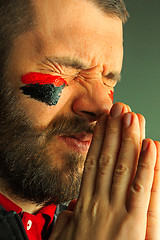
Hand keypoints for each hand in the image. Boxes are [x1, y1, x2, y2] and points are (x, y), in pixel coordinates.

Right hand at [50, 103, 158, 239]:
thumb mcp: (65, 238)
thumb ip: (67, 220)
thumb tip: (69, 207)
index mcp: (84, 205)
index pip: (92, 164)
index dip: (98, 141)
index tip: (102, 124)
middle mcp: (100, 202)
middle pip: (108, 159)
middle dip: (114, 132)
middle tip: (119, 109)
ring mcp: (117, 211)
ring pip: (123, 168)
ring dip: (129, 141)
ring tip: (133, 118)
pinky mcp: (135, 224)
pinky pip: (142, 189)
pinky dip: (148, 166)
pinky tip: (151, 146)